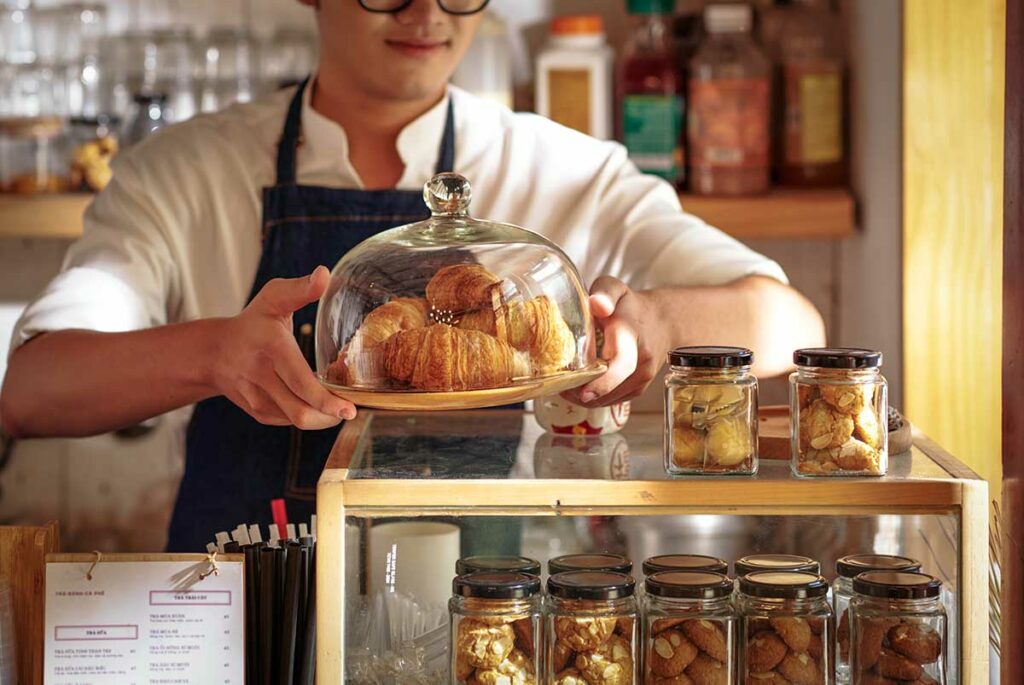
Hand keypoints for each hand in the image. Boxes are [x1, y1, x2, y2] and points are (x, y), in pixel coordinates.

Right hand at [211, 266, 355, 428]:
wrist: (213, 353)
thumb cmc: (252, 323)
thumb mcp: (273, 299)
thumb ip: (300, 289)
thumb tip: (326, 274)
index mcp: (271, 349)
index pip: (300, 382)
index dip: (325, 400)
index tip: (349, 408)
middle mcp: (262, 377)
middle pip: (300, 410)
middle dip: (330, 416)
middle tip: (350, 410)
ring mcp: (258, 399)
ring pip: (296, 420)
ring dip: (322, 418)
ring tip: (338, 407)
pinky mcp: (258, 412)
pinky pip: (289, 421)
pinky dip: (308, 416)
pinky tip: (317, 404)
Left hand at [563, 277, 667, 407]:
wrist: (661, 322)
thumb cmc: (629, 306)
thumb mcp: (616, 289)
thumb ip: (605, 293)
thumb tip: (597, 304)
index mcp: (631, 336)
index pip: (622, 363)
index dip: (603, 382)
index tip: (584, 393)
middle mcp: (641, 361)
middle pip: (612, 388)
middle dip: (582, 393)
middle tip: (559, 388)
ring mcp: (642, 378)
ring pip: (609, 399)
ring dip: (584, 397)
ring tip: (564, 385)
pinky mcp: (638, 389)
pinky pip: (612, 400)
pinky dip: (594, 397)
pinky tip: (580, 385)